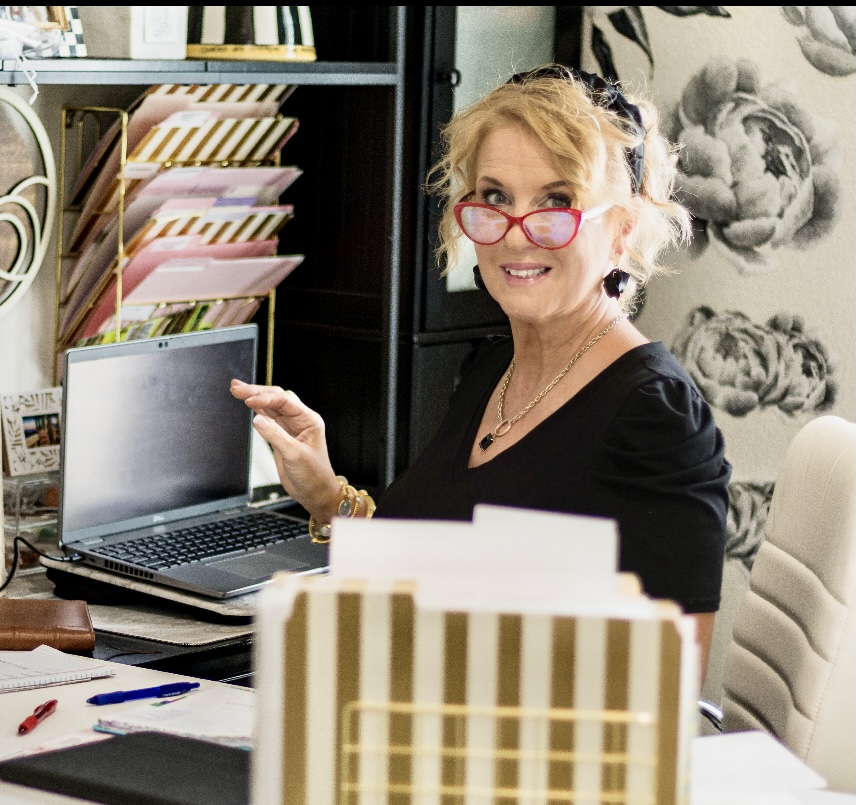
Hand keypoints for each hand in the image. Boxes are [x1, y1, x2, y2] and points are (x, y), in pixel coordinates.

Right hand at [230, 380, 341, 522]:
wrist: (315, 493)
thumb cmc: (313, 476)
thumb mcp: (295, 455)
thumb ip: (276, 436)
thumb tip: (257, 419)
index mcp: (309, 420)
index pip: (284, 401)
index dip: (265, 398)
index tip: (248, 400)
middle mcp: (300, 420)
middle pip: (276, 399)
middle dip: (256, 392)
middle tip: (236, 388)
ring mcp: (290, 428)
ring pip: (270, 407)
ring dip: (254, 398)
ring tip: (236, 390)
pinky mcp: (281, 436)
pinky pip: (268, 418)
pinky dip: (256, 410)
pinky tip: (247, 403)